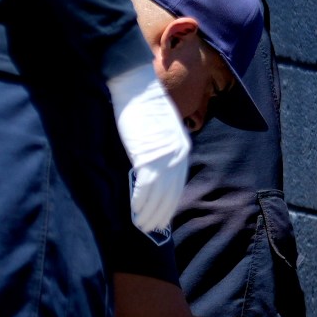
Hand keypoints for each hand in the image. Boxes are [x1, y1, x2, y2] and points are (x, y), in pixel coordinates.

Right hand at [107, 60, 190, 233]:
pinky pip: (145, 187)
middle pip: (170, 194)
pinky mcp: (148, 156)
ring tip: (141, 226)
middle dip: (161, 214)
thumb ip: (160, 149)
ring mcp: (164, 157)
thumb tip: (150, 168)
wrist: (136, 87)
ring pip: (158, 195)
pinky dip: (139, 202)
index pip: (177, 185)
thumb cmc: (143, 105)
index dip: (169, 204)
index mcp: (182, 149)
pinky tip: (134, 212)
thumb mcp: (159, 130)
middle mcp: (177, 156)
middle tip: (152, 229)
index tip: (163, 218)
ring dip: (149, 213)